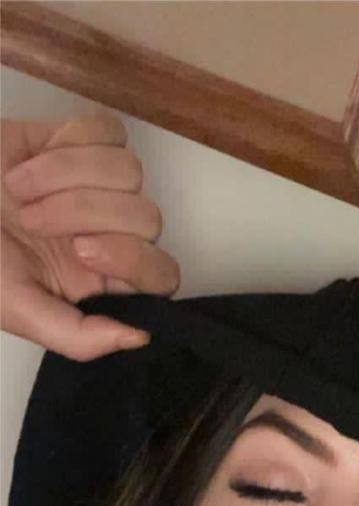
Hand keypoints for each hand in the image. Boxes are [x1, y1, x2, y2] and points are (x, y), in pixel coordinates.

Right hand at [1, 110, 180, 361]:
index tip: (82, 250)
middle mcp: (106, 234)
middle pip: (147, 219)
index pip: (161, 275)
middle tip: (29, 219)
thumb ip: (78, 336)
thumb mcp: (14, 307)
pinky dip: (69, 144)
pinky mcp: (77, 140)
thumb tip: (142, 338)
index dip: (135, 259)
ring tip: (19, 190)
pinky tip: (31, 159)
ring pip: (130, 172)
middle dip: (86, 212)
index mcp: (99, 281)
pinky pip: (108, 133)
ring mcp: (95, 186)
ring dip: (69, 177)